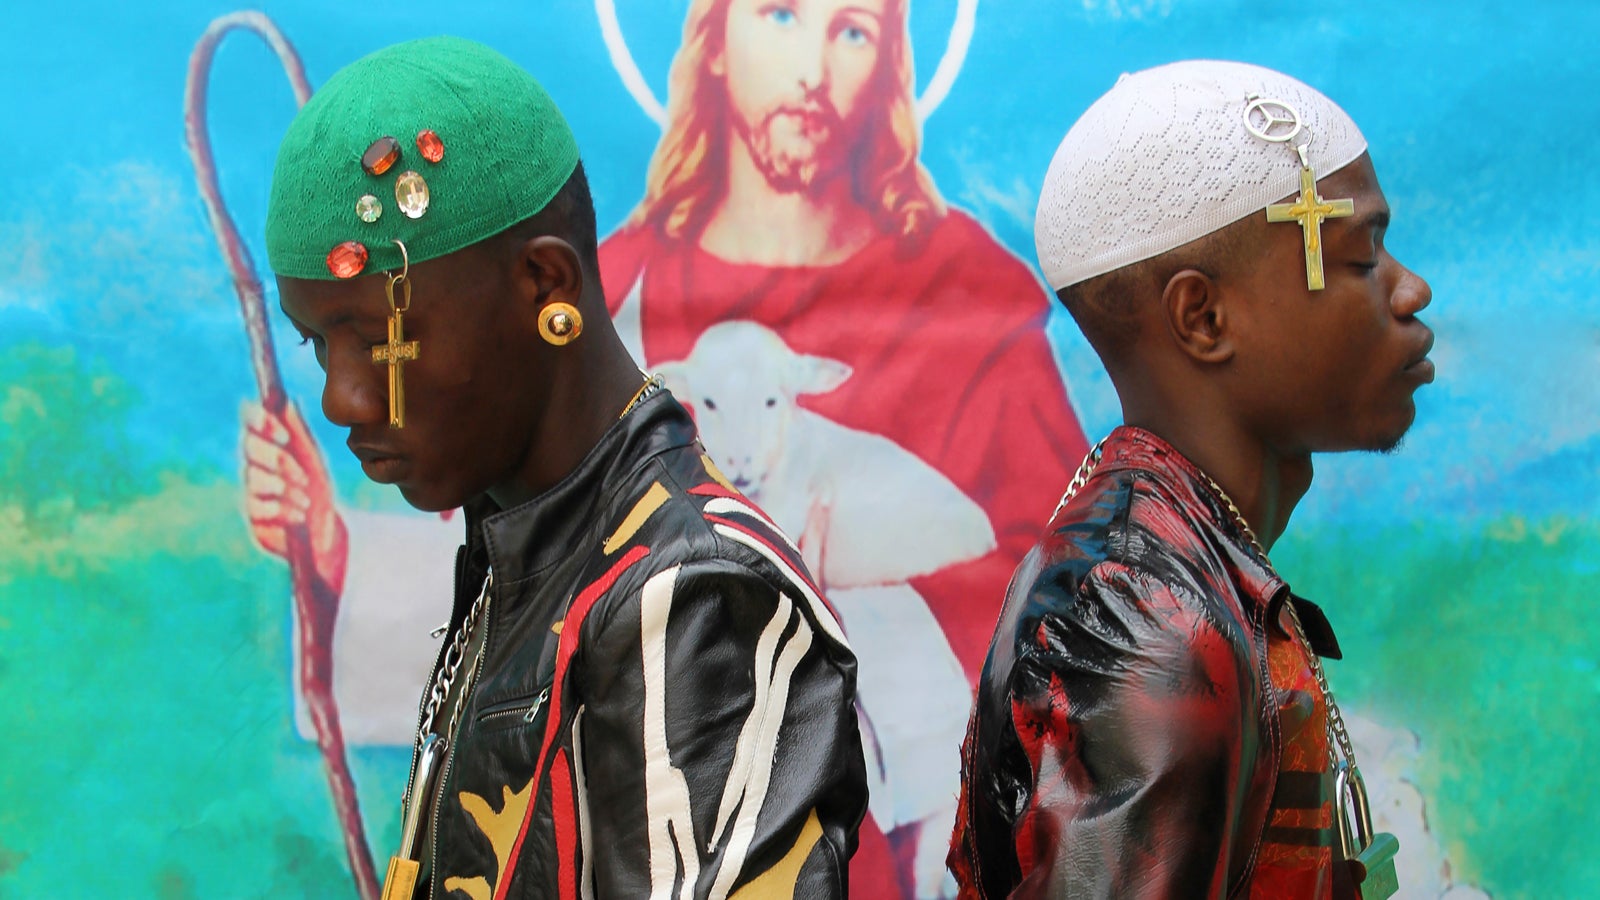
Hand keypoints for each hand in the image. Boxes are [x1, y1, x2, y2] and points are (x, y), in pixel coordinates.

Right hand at [242, 400, 348, 596]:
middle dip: (280, 462)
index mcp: (269, 442)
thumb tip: (287, 400)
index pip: (250, 419)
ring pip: (256, 479)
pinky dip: (284, 511)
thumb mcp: (314, 460)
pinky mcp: (251, 515)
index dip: (261, 422)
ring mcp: (250, 489)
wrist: (325, 532)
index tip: (282, 434)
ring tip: (306, 502)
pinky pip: (259, 506)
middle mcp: (254, 463)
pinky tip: (298, 518)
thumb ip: (299, 433)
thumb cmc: (318, 490)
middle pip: (250, 447)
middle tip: (303, 478)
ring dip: (288, 491)